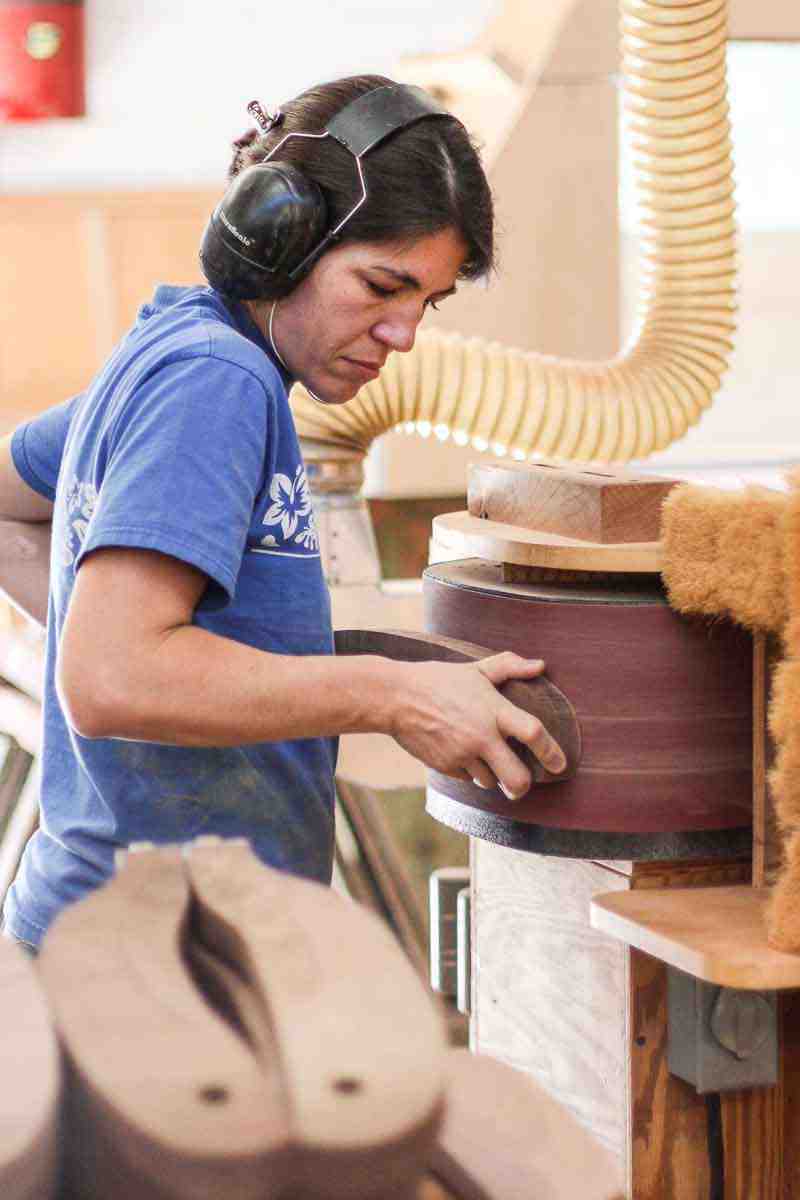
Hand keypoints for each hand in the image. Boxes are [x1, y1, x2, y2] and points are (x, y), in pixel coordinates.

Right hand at [388, 652, 566, 799]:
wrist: (396, 697)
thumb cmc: (439, 680)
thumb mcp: (475, 669)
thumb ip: (509, 666)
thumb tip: (540, 665)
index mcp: (493, 710)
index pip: (533, 733)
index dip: (551, 751)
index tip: (560, 763)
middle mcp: (481, 736)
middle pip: (517, 778)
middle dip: (524, 786)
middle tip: (523, 782)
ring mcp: (462, 754)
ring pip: (491, 782)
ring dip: (493, 776)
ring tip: (485, 758)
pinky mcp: (446, 766)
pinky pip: (467, 779)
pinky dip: (470, 772)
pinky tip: (461, 753)